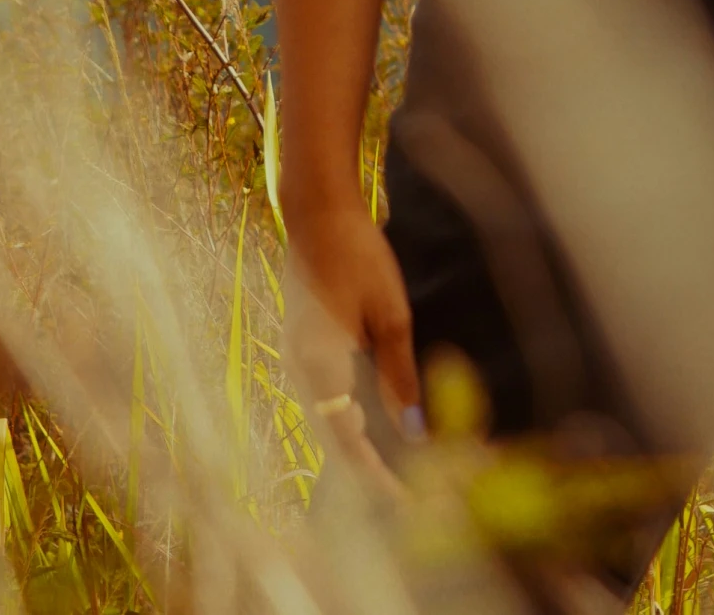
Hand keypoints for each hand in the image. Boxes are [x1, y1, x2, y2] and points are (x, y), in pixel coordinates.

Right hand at [282, 197, 422, 493]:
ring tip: (405, 471)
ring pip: (330, 423)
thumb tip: (415, 431)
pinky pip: (328, 400)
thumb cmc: (357, 253)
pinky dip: (354, 421)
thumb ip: (398, 375)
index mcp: (319, 366)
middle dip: (374, 471)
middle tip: (416, 493)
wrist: (316, 211)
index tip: (410, 502)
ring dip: (364, 448)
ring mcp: (298, 361)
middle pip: (335, 441)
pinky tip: (380, 428)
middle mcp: (300, 372)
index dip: (378, 477)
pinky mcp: (304, 349)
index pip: (347, 443)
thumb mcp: (390, 313)